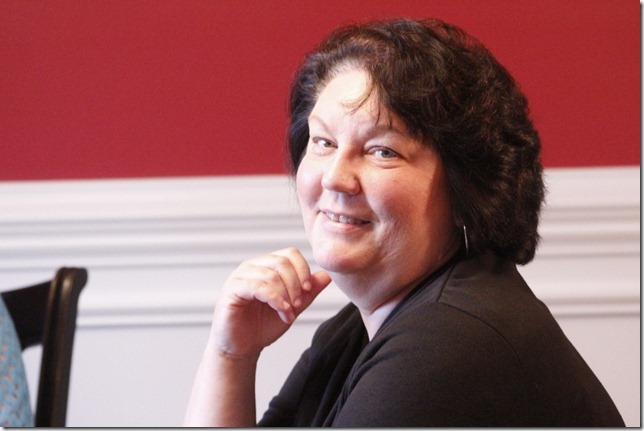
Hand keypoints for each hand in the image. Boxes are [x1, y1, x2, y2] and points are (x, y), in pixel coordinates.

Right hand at [208, 247, 330, 358]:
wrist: (242, 348)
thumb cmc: (263, 326)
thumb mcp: (293, 306)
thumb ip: (308, 291)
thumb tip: (327, 274)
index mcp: (266, 265)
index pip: (290, 253)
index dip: (303, 269)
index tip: (308, 289)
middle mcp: (252, 266)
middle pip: (282, 262)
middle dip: (296, 284)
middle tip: (299, 305)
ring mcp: (240, 276)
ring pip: (271, 274)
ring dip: (286, 296)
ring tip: (289, 314)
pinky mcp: (232, 290)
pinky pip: (257, 286)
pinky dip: (275, 299)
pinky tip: (282, 311)